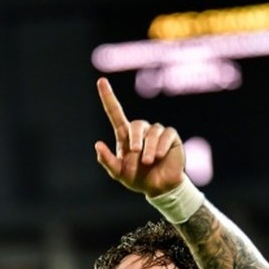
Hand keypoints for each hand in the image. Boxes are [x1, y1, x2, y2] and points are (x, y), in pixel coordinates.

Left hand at [94, 77, 184, 196]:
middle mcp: (141, 131)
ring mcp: (157, 132)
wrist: (160, 187)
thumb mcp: (119, 173)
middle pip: (136, 125)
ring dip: (150, 148)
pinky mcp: (171, 136)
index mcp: (126, 136)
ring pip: (152, 132)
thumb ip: (107, 161)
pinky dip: (162, 146)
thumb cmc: (138, 179)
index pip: (115, 113)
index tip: (101, 81)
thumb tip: (98, 144)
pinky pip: (166, 135)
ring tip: (150, 162)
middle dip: (136, 138)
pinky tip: (160, 156)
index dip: (108, 97)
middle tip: (136, 152)